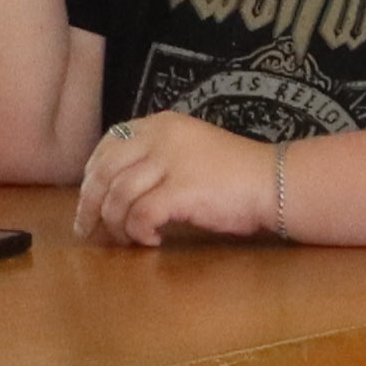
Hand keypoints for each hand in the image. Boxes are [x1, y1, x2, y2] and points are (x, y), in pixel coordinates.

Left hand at [73, 115, 286, 247]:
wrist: (277, 182)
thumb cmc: (238, 174)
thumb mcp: (190, 152)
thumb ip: (156, 160)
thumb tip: (116, 192)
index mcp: (160, 124)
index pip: (107, 146)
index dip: (91, 177)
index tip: (90, 201)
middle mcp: (160, 137)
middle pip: (104, 173)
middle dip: (89, 206)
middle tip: (88, 231)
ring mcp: (171, 162)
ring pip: (118, 197)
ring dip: (116, 225)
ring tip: (128, 241)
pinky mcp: (182, 190)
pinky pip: (141, 215)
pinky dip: (140, 233)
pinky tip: (153, 241)